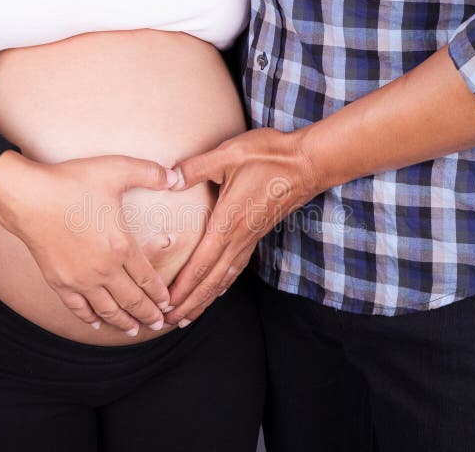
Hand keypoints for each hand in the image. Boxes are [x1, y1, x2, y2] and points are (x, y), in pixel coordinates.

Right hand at [0, 150, 177, 335]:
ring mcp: (80, 279)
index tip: (168, 303)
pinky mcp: (58, 282)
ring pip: (108, 309)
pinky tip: (96, 322)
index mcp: (122, 246)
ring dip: (124, 322)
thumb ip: (149, 172)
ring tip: (135, 330)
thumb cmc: (71, 182)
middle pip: (132, 300)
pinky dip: (90, 318)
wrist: (27, 197)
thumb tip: (175, 176)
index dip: (160, 294)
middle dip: (149, 314)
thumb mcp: (116, 169)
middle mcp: (104, 269)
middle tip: (159, 324)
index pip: (148, 279)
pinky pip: (78, 308)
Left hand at [164, 128, 320, 326]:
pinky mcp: (256, 235)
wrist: (309, 163)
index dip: (182, 287)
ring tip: (187, 317)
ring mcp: (250, 239)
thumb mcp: (229, 153)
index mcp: (228, 222)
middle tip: (168, 321)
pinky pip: (236, 268)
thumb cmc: (270, 156)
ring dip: (205, 299)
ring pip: (224, 278)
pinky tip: (217, 291)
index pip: (201, 264)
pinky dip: (223, 285)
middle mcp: (239, 238)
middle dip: (189, 303)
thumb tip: (170, 177)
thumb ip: (197, 167)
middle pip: (210, 280)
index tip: (166, 304)